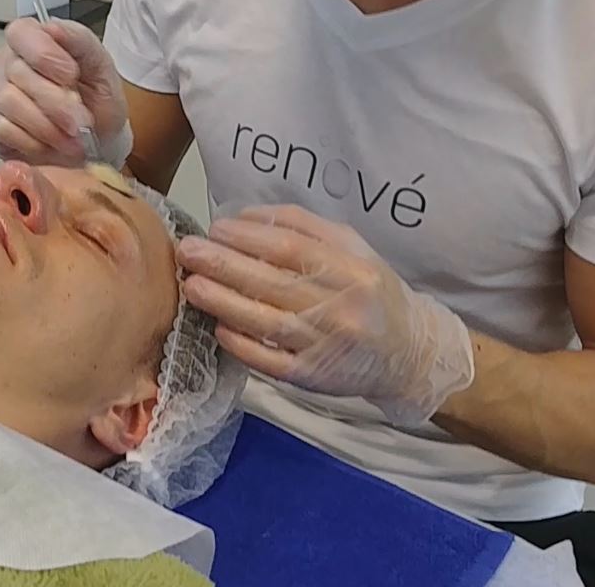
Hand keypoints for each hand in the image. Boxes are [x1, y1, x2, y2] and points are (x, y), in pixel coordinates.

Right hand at [0, 17, 132, 166]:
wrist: (100, 140)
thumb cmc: (97, 99)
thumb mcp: (101, 65)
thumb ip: (80, 40)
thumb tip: (53, 27)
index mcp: (34, 41)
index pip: (21, 33)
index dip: (43, 54)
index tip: (71, 75)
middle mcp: (8, 64)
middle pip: (18, 73)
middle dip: (56, 101)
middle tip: (81, 120)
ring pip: (10, 102)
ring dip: (47, 125)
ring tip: (73, 138)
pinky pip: (4, 130)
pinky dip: (34, 142)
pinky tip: (53, 145)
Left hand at [176, 204, 473, 425]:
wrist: (407, 352)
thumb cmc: (369, 292)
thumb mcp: (352, 248)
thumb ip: (304, 227)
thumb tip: (245, 218)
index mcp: (351, 268)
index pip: (291, 248)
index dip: (248, 238)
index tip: (216, 228)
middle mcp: (340, 307)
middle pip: (273, 283)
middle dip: (224, 265)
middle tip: (188, 252)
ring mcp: (325, 345)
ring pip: (266, 322)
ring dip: (224, 303)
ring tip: (192, 286)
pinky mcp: (312, 377)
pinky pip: (270, 361)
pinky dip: (242, 345)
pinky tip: (218, 328)